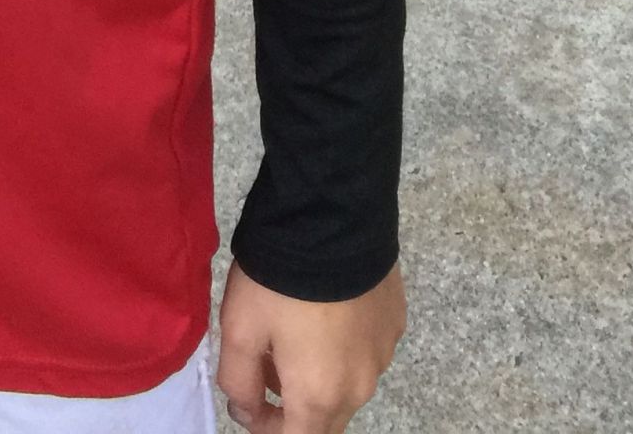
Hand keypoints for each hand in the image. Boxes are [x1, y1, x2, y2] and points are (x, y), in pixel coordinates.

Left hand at [215, 258, 404, 433]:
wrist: (332, 219)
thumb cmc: (279, 281)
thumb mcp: (238, 329)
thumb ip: (238, 382)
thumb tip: (247, 411)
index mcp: (320, 397)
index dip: (268, 429)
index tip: (249, 403)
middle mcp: (360, 387)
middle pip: (325, 420)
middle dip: (293, 405)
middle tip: (265, 362)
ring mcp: (383, 355)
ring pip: (347, 385)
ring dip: (319, 375)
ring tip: (292, 329)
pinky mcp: (395, 323)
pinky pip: (365, 351)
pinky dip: (342, 345)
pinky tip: (324, 309)